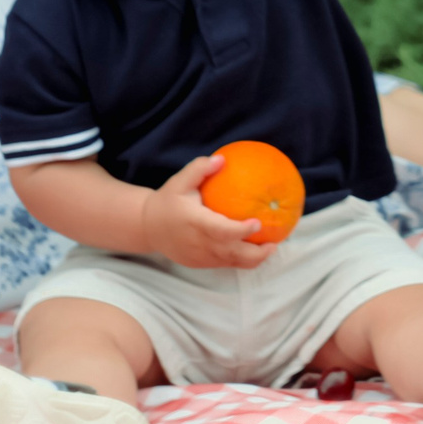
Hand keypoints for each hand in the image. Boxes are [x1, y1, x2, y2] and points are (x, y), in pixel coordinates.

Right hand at [143, 154, 277, 269]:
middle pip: (232, 253)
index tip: (258, 222)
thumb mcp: (180, 182)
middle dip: (256, 253)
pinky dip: (240, 259)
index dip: (240, 230)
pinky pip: (224, 264)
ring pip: (231, 263)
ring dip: (252, 258)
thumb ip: (199, 169)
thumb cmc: (168, 201)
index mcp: (195, 223)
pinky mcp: (201, 263)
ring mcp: (200, 257)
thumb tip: (222, 159)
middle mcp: (199, 243)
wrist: (148, 228)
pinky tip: (253, 249)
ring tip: (270, 248)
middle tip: (274, 243)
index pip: (221, 231)